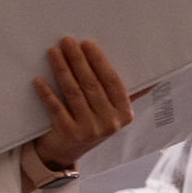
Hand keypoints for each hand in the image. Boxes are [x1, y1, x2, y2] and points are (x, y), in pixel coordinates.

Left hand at [28, 38, 133, 168]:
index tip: (87, 44)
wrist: (67, 150)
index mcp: (125, 114)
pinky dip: (46, 93)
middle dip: (78, 60)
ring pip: (74, 93)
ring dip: (62, 70)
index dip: (99, 62)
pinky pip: (57, 109)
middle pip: (92, 85)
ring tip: (53, 52)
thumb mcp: (111, 111)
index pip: (112, 82)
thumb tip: (153, 80)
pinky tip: (38, 80)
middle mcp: (110, 123)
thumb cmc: (90, 123)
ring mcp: (91, 130)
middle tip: (67, 41)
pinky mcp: (70, 134)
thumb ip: (125, 95)